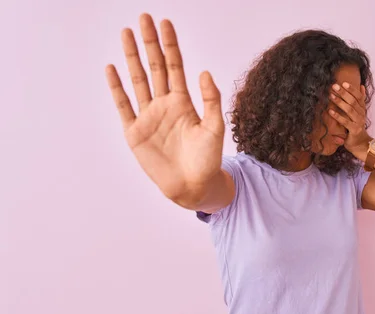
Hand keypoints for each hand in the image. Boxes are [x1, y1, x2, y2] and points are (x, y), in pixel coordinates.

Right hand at [105, 14, 224, 201]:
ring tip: (126, 34)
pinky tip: (112, 69)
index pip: (175, 67)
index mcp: (184, 102)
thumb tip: (204, 72)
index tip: (165, 23)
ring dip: (131, 58)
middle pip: (155, 67)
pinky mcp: (136, 133)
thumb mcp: (215, 128)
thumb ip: (211, 100)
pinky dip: (117, 89)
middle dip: (149, 43)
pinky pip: (124, 106)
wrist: (194, 186)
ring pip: (138, 81)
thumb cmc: (208, 159)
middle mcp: (164, 105)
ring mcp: (148, 117)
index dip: (170, 45)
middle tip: (143, 18)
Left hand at [327, 82, 371, 156]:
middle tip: (334, 86)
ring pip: (349, 110)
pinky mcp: (354, 130)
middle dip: (343, 93)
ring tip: (331, 96)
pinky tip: (330, 111)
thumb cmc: (356, 126)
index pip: (358, 96)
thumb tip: (361, 86)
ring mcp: (358, 122)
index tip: (344, 83)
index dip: (352, 89)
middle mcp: (361, 114)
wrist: (360, 143)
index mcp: (362, 109)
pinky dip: (337, 116)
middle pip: (353, 101)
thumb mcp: (359, 112)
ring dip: (339, 102)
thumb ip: (360, 100)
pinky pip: (345, 122)